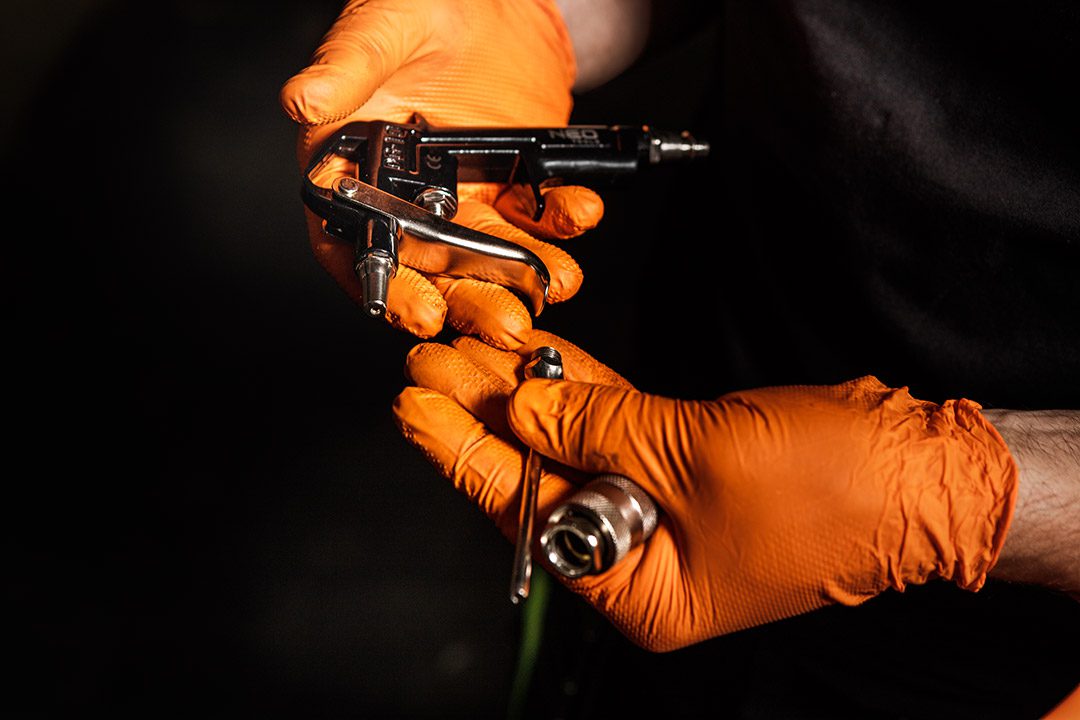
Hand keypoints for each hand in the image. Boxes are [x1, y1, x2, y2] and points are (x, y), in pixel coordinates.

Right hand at [280, 0, 603, 347]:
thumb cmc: (413, 6)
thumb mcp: (378, 32)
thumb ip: (345, 70)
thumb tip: (305, 101)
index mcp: (353, 171)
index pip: (360, 247)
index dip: (388, 289)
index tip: (420, 313)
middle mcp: (407, 196)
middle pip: (433, 267)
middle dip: (471, 300)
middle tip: (505, 322)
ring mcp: (463, 193)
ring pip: (490, 253)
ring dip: (525, 274)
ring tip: (558, 280)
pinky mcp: (511, 181)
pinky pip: (536, 213)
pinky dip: (561, 220)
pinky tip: (578, 215)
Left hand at [392, 331, 1018, 650]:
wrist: (924, 466)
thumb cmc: (838, 491)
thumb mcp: (696, 457)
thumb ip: (597, 428)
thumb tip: (523, 407)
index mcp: (641, 587)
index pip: (525, 515)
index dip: (461, 455)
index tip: (415, 407)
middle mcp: (644, 552)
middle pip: (538, 476)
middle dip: (481, 415)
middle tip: (426, 362)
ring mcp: (662, 502)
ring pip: (570, 440)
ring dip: (522, 391)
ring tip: (465, 346)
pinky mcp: (684, 455)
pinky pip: (612, 418)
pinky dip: (576, 385)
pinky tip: (536, 352)